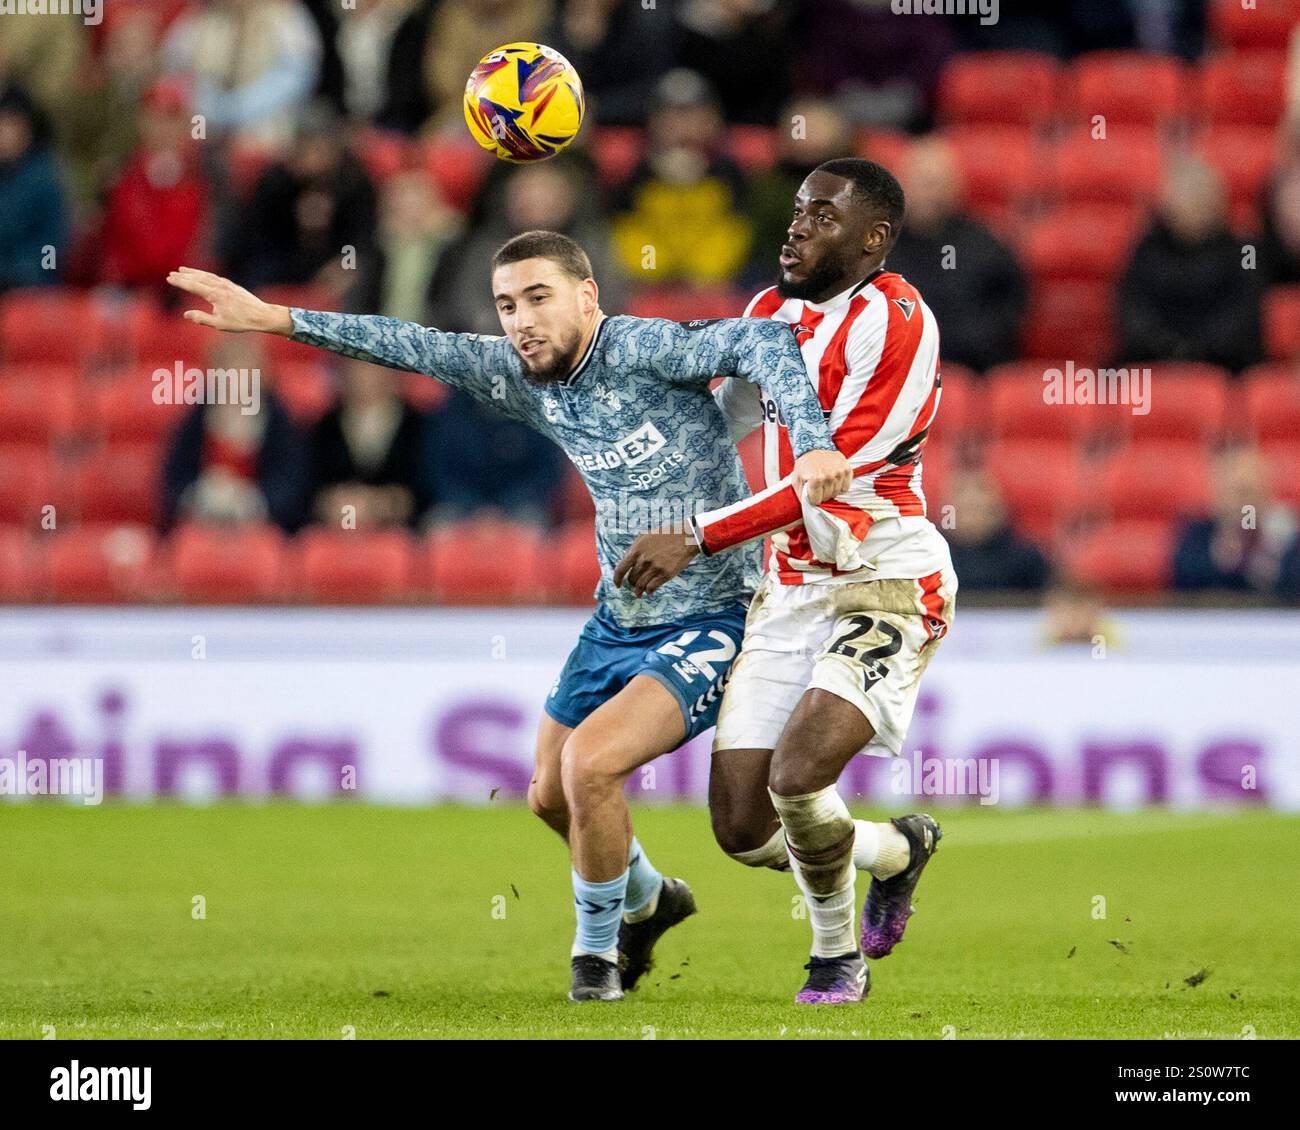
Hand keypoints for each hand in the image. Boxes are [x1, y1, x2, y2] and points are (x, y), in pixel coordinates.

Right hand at [166, 267, 292, 334]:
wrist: (261, 315)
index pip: (192, 286)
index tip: (169, 278)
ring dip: (194, 272)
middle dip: (184, 276)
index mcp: (214, 295)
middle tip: (171, 274)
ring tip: (183, 270)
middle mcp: (219, 286)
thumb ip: (201, 318)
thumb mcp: (219, 324)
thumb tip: (186, 314)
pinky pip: (215, 277)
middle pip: (198, 278)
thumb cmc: (241, 322)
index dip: (180, 282)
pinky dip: (205, 274)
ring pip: (206, 275)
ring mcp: (226, 284)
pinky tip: (202, 275)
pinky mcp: (232, 285)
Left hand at [612, 530, 699, 596]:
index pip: (621, 569)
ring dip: (638, 590)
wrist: (686, 537)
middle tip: (634, 585)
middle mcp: (644, 560)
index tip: (618, 584)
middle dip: (631, 583)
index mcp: (637, 550)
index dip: (617, 579)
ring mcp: (655, 567)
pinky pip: (652, 587)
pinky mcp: (665, 574)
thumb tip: (626, 562)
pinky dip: (648, 591)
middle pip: (632, 578)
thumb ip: (634, 549)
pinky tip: (649, 591)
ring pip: (640, 585)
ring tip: (639, 593)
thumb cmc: (665, 535)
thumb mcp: (645, 537)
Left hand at [792, 448, 851, 503]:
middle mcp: (829, 476)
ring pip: (836, 493)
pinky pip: (845, 487)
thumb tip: (807, 507)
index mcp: (816, 479)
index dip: (813, 498)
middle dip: (821, 494)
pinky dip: (840, 486)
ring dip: (831, 490)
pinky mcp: (847, 469)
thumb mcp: (796, 478)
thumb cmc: (804, 464)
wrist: (815, 446)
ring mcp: (839, 473)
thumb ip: (800, 494)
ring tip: (825, 481)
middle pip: (827, 497)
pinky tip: (834, 479)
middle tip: (818, 486)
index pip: (817, 501)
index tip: (811, 493)